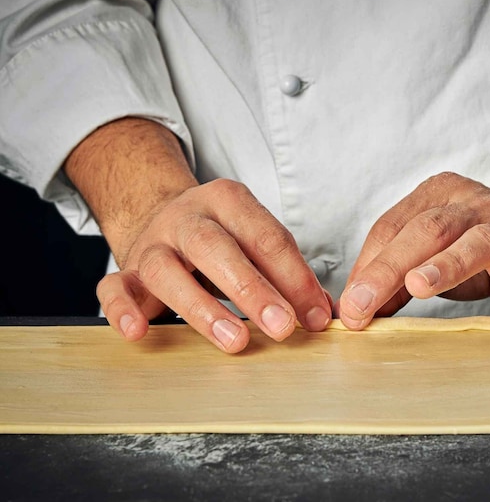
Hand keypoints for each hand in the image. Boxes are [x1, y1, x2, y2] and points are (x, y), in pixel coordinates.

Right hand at [64, 117, 331, 353]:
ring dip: (202, 309)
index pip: (267, 237)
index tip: (317, 317)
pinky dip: (122, 309)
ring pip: (168, 271)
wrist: (161, 217)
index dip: (296, 279)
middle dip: (253, 289)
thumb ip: (288, 273)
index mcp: (229, 201)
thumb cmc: (223, 238)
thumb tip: (322, 313)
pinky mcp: (126, 270)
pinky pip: (114, 287)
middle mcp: (187, 218)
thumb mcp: (256, 241)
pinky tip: (139, 332)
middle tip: (283, 327)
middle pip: (216, 249)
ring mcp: (152, 243)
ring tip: (234, 341)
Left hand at [338, 172, 489, 329]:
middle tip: (363, 303)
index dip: (368, 267)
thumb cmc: (476, 250)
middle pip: (427, 231)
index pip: (392, 227)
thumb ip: (393, 280)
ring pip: (476, 240)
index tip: (349, 306)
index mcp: (436, 197)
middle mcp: (471, 204)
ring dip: (446, 264)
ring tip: (418, 285)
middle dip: (389, 269)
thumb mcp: (428, 259)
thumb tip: (352, 310)